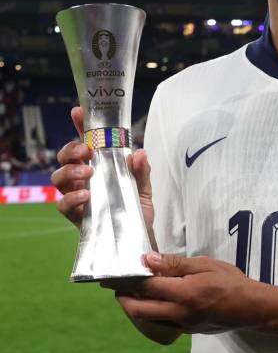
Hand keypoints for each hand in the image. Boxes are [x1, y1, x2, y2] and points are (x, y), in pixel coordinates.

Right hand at [51, 106, 155, 244]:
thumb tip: (140, 152)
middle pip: (64, 157)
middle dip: (70, 149)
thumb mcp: (144, 189)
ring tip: (88, 172)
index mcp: (98, 167)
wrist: (140, 240)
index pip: (85, 143)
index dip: (79, 126)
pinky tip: (86, 195)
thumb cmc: (138, 212)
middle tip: (86, 151)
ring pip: (58, 178)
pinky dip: (71, 198)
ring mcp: (77, 196)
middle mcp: (83, 180)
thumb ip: (142, 172)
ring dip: (69, 170)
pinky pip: (62, 205)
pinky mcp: (76, 216)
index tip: (77, 112)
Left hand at [114, 253, 263, 333]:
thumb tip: (148, 260)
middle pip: (138, 311)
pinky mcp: (187, 331)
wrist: (251, 308)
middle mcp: (179, 313)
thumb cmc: (231, 282)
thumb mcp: (205, 265)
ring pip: (148, 321)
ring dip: (135, 308)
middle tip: (118, 287)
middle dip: (123, 299)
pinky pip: (161, 324)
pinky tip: (155, 301)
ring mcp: (182, 325)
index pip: (146, 287)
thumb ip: (175, 264)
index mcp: (184, 294)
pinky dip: (152, 313)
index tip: (118, 272)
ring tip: (133, 293)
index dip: (129, 279)